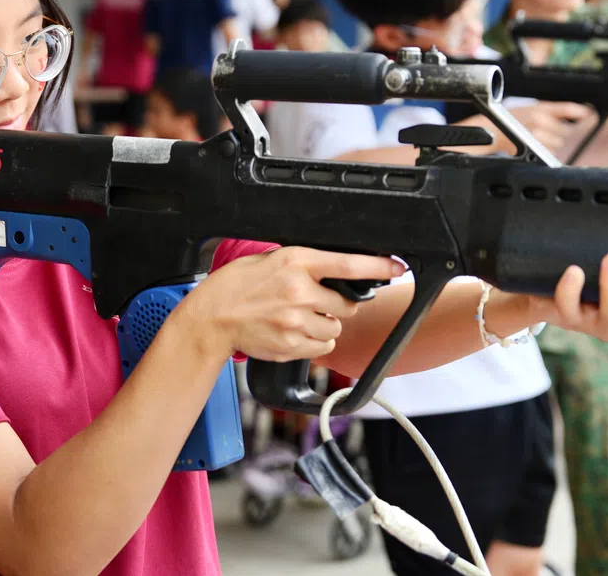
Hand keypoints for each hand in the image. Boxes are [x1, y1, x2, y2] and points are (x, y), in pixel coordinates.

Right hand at [185, 247, 402, 360]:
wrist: (211, 318)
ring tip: (300, 318)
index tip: (396, 267)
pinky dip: (315, 343)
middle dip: (340, 305)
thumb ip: (303, 264)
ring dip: (326, 325)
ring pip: (336, 329)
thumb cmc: (236, 286)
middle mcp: (300, 292)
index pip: (348, 264)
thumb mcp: (269, 260)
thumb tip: (335, 270)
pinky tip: (294, 333)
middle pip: (347, 304)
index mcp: (296, 262)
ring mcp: (296, 322)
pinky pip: (323, 348)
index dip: (378, 266)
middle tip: (317, 302)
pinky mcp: (291, 346)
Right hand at [503, 102, 590, 152]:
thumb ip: (558, 111)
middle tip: (548, 132)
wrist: (494, 130)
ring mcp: (536, 136)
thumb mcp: (534, 108)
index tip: (590, 114)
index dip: (580, 111)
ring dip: (553, 143)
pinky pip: (549, 153)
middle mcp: (539, 121)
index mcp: (540, 108)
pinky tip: (537, 147)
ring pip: (558, 143)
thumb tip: (584, 113)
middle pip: (564, 131)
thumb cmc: (514, 118)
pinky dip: (546, 152)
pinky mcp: (533, 149)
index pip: (567, 108)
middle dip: (560, 133)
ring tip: (540, 139)